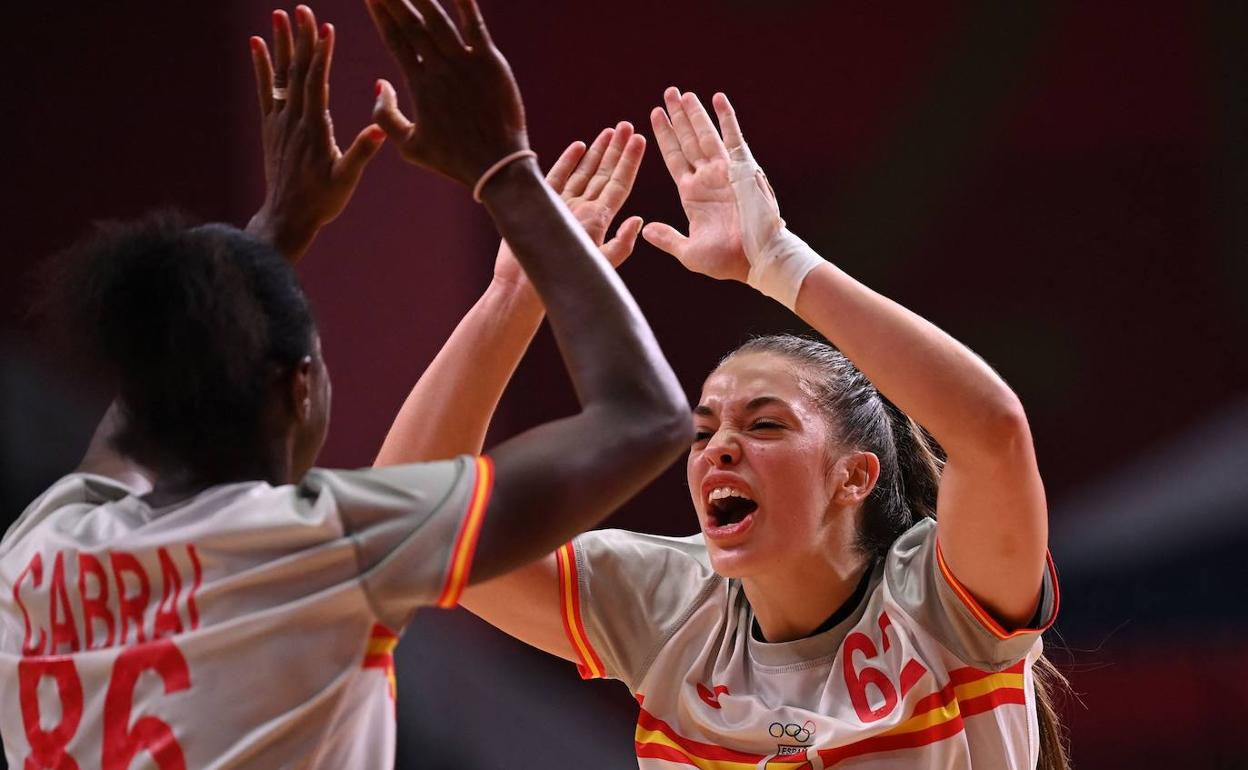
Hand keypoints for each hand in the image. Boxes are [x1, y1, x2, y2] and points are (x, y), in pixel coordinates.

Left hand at [246, 6, 385, 261]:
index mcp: (315, 129)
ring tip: (278, 15)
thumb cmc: (322, 201)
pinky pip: (265, 89)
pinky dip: (261, 66)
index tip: (325, 28)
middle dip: (301, 38)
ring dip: (280, 43)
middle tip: (301, 8)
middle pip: (297, 71)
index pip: (317, 83)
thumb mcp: (346, 180)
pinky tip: (257, 44)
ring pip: (280, 75)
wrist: (288, 217)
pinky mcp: (271, 127)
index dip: (320, 54)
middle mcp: (293, 120)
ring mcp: (279, 121)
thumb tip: (380, 129)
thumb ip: (360, 153)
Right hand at [367, 0, 527, 186]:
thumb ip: (387, 117)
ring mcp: (466, 64)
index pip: (395, 41)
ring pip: (438, 20)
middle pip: (412, 24)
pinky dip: (465, 3)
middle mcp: (439, 69)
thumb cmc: (454, 160)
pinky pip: (476, 26)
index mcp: (418, 86)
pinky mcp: (491, 63)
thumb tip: (380, 84)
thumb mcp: (410, 147)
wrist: (497, 167)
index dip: (382, 16)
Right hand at [493, 122, 645, 290]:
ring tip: (609, 132)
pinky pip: (559, 176)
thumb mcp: (599, 263)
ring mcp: (564, 205)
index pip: (620, 184)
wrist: (524, 286)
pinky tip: (579, 146)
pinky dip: (569, 161)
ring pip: (584, 172)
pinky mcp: (544, 204)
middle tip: (626, 126)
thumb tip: (638, 220)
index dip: (630, 162)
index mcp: (599, 220)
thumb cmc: (562, 278)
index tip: (639, 140)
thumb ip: (620, 244)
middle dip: (616, 149)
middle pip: (605, 174)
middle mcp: (584, 209)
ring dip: (597, 152)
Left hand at [642, 88, 754, 282]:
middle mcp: (706, 178)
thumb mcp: (688, 252)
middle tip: (668, 92)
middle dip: (677, 116)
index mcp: (691, 194)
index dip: (664, 136)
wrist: (755, 260)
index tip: (655, 115)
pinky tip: (717, 99)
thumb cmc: (725, 260)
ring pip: (705, 134)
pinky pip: (732, 138)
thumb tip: (646, 231)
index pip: (673, 157)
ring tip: (683, 93)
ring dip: (695, 113)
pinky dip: (726, 118)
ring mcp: (724, 172)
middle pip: (687, 139)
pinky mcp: (742, 169)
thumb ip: (667, 238)